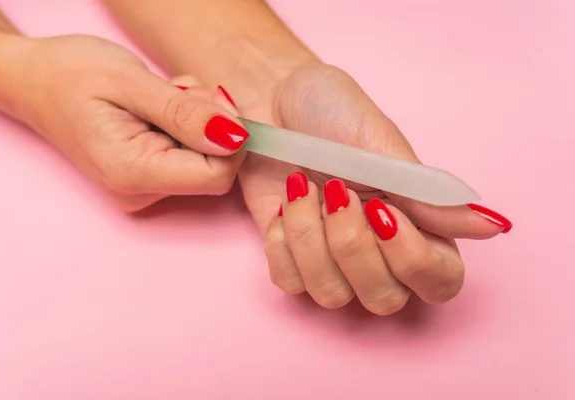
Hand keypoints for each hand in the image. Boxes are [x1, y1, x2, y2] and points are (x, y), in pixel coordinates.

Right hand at [7, 35, 248, 210]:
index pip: (216, 176)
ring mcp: (143, 187)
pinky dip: (187, 125)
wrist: (35, 81)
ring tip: (164, 95)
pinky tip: (161, 106)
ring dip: (198, 120)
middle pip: (214, 170)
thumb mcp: (130, 83)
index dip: (231, 139)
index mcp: (133, 174)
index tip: (216, 100)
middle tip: (184, 91)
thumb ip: (184, 113)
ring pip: (205, 159)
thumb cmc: (72, 75)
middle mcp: (140, 192)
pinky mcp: (147, 176)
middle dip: (212, 126)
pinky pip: (190, 154)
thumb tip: (236, 137)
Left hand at [236, 63, 511, 313]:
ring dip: (310, 238)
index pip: (439, 281)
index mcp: (414, 221)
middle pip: (384, 299)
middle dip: (354, 247)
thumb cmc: (330, 111)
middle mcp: (376, 249)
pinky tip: (283, 204)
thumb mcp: (381, 144)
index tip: (382, 209)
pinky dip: (281, 242)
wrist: (272, 97)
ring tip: (302, 186)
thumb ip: (428, 193)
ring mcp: (330, 258)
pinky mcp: (289, 257)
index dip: (411, 259)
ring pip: (331, 295)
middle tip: (338, 191)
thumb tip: (493, 226)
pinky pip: (290, 282)